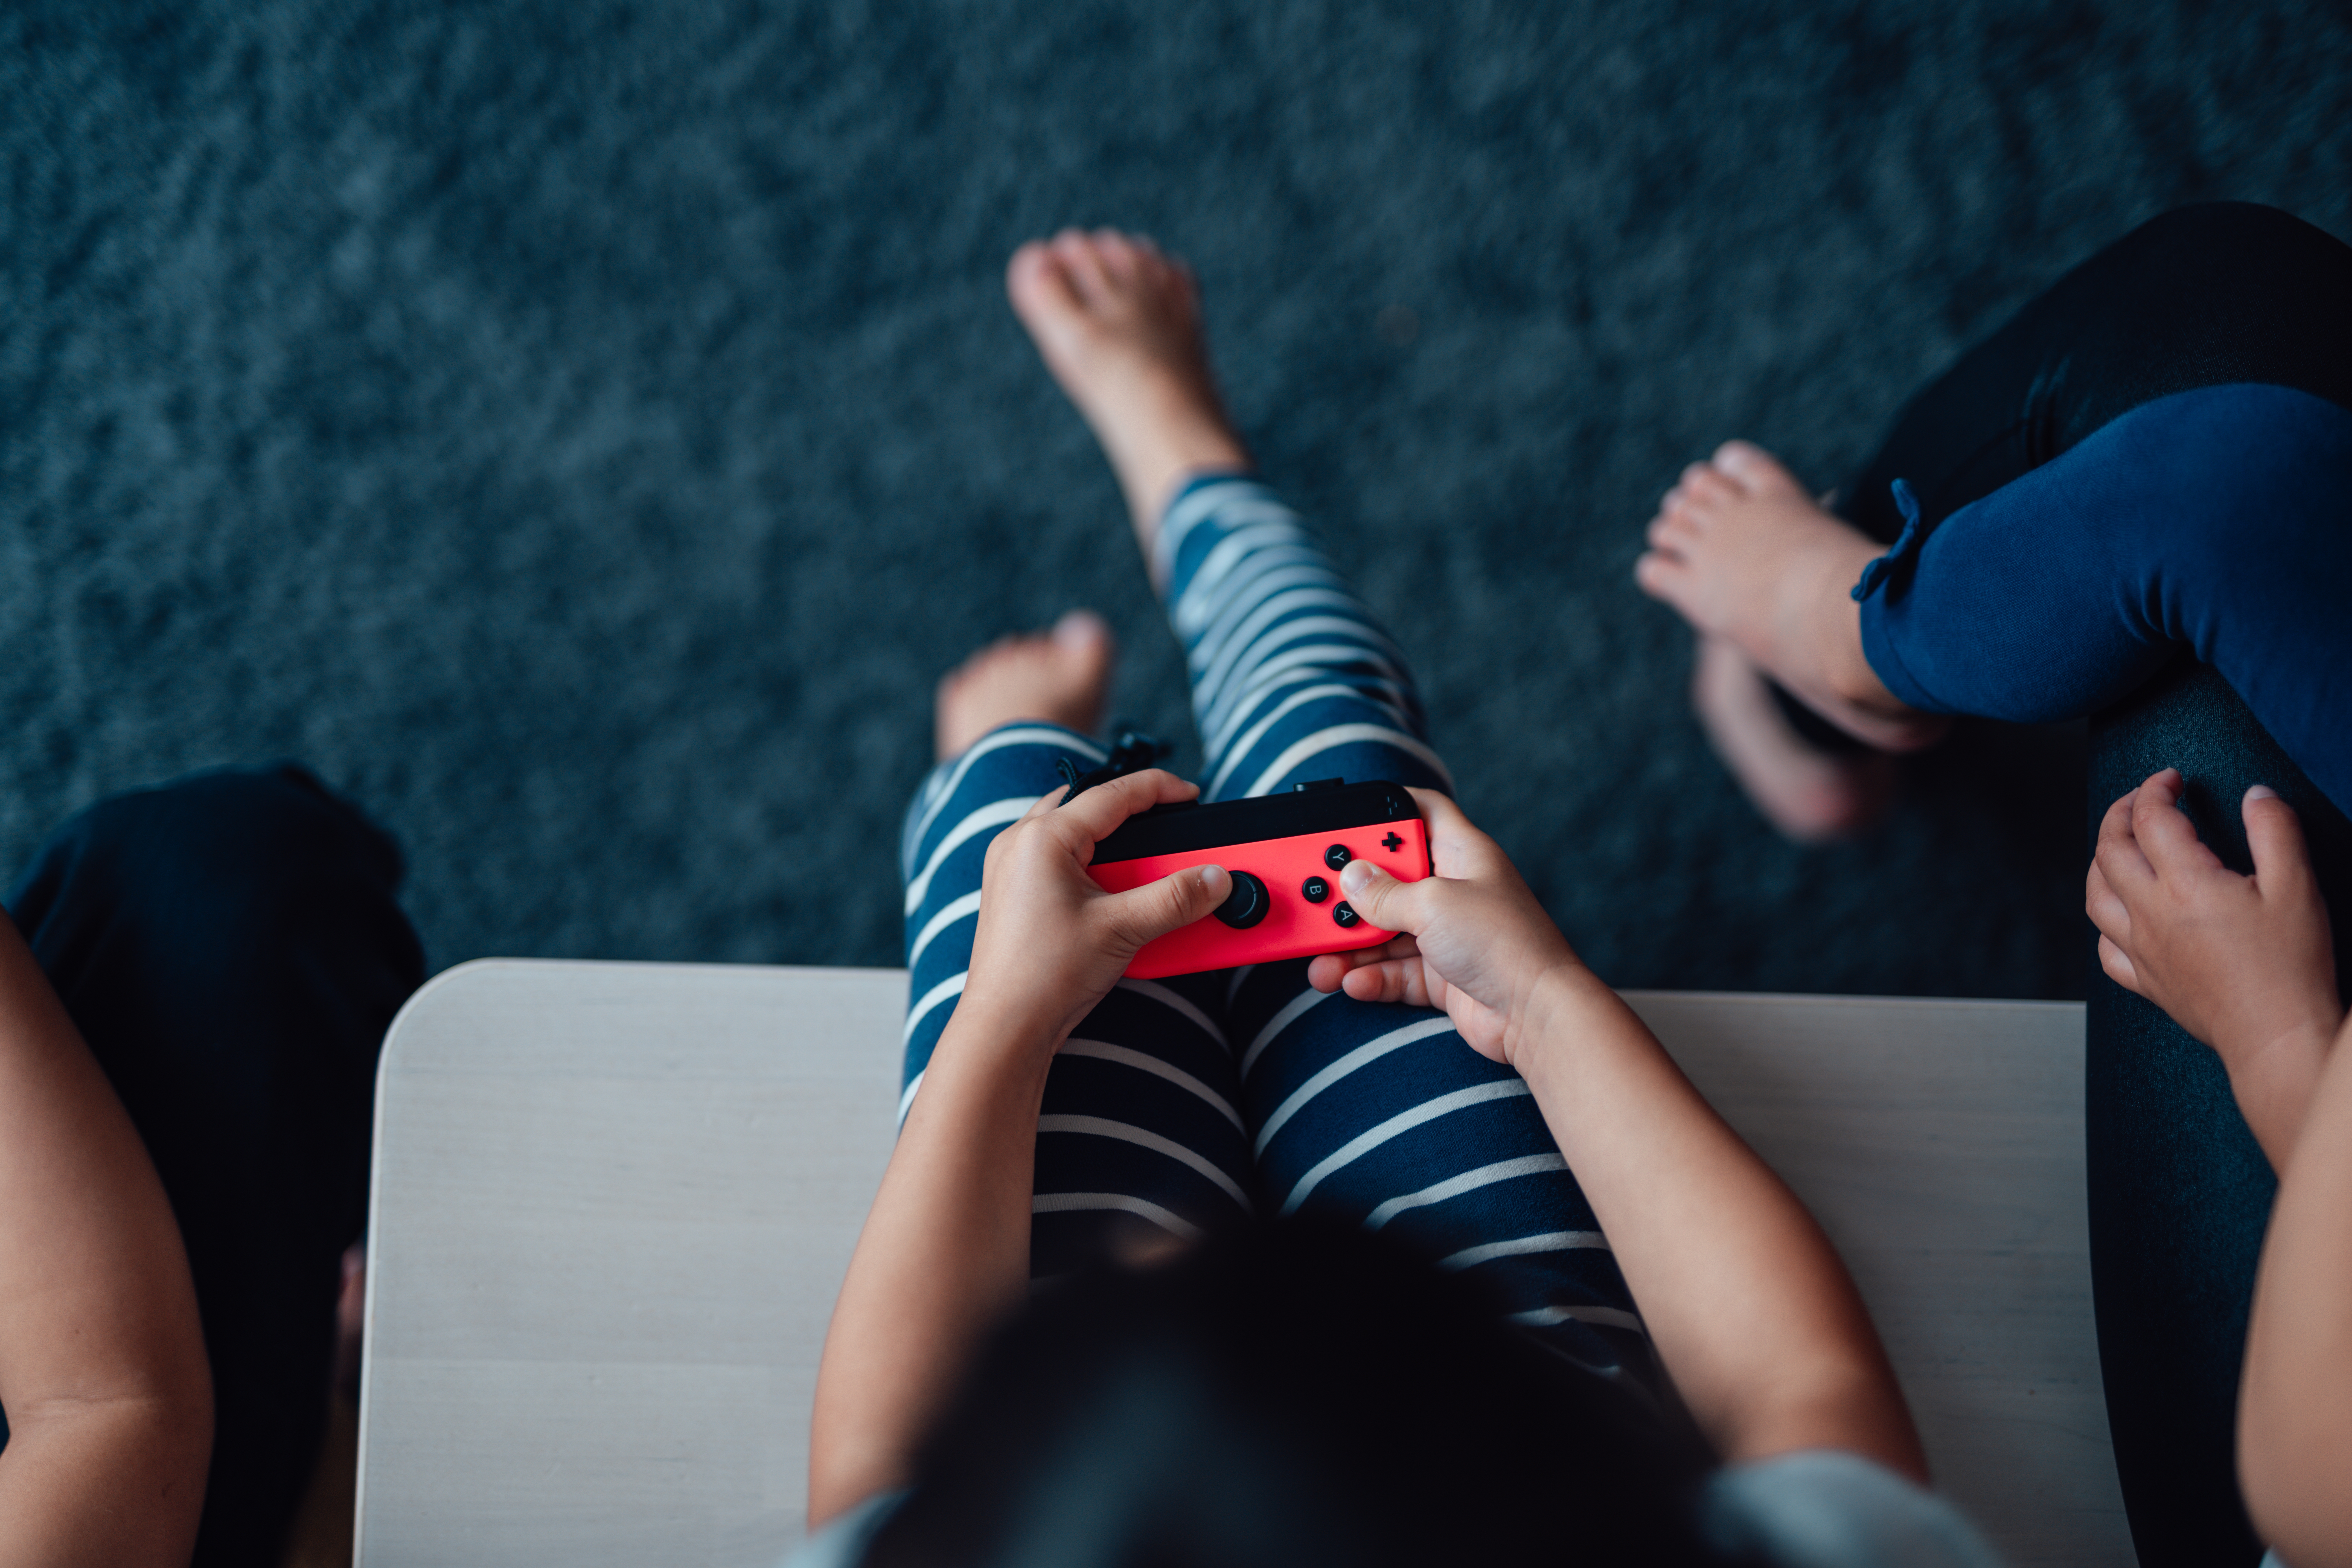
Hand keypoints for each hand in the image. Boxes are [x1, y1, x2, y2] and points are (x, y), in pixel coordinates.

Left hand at [957, 768, 1235, 1052]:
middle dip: (1132, 815)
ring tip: (1143, 865)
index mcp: (1042, 838)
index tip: (1190, 796)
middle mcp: (1019, 844)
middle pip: (1087, 806)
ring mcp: (1010, 869)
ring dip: (1110, 842)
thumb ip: (1174, 898)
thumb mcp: (1121, 929)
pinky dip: (1090, 866)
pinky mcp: (1013, 894)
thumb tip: (1216, 878)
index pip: (1112, 794)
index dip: (1159, 789)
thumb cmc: (1045, 976)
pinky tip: (1112, 891)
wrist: (1004, 1028)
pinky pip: (1057, 861)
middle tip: (1169, 834)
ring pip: (1071, 833)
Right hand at [1303, 790, 1582, 1063]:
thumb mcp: (1434, 904)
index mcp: (1461, 853)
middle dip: (1352, 890)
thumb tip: (1350, 879)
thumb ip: (1385, 893)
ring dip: (1351, 945)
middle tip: (1318, 896)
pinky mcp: (1441, 974)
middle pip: (1390, 876)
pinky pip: (1394, 970)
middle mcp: (1453, 889)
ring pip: (1386, 930)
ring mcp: (1446, 934)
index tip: (1344, 820)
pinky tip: (1350, 982)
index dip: (1384, 808)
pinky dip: (1371, 977)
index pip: (1421, 810)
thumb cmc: (1505, 944)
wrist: (1537, 1015)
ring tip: (1321, 958)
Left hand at [2086, 770, 2341, 1152]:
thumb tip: (2256, 794)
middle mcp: (2151, 915)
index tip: (2169, 779)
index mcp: (2185, 885)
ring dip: (2100, 862)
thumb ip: (2274, 831)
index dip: (2155, 789)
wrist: (2279, 1036)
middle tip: (2139, 801)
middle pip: (2109, 851)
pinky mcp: (2147, 982)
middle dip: (2118, 815)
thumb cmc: (2291, 966)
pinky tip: (2121, 915)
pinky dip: (2106, 922)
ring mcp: (2142, 951)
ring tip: (2119, 846)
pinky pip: (2105, 948)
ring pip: (2094, 896)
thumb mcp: (2297, 886)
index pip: (2151, 819)